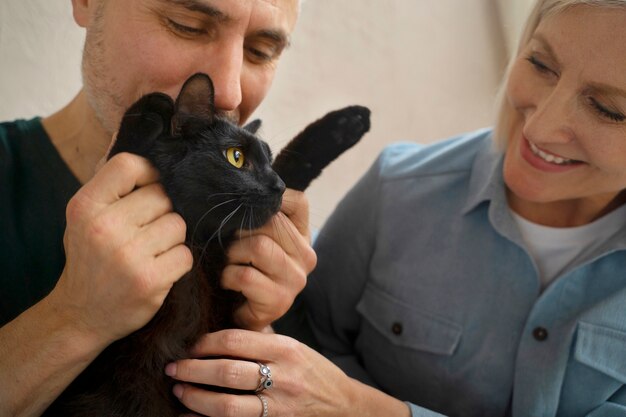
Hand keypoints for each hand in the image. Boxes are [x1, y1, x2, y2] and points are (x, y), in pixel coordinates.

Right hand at [47, 153, 192, 344]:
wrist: (80, 315)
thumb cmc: (90, 258)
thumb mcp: (86, 217)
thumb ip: (110, 185)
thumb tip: (134, 141)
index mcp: (86, 206)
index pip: (130, 165)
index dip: (150, 173)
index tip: (151, 189)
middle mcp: (104, 227)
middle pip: (163, 196)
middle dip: (163, 212)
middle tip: (148, 231)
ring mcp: (128, 255)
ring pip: (179, 224)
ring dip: (173, 238)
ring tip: (152, 251)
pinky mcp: (149, 280)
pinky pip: (185, 254)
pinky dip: (178, 261)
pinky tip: (160, 269)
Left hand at [165, 329, 357, 416]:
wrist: (343, 404)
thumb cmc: (312, 371)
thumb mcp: (294, 346)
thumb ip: (262, 337)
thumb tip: (222, 323)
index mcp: (285, 348)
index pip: (236, 340)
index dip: (206, 342)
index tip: (190, 345)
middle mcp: (283, 376)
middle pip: (228, 372)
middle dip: (193, 369)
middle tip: (172, 368)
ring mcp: (280, 406)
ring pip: (229, 405)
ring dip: (197, 398)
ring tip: (179, 391)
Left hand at [222, 189, 316, 330]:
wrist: (242, 316)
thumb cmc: (246, 269)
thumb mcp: (256, 237)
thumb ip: (259, 215)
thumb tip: (242, 183)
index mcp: (303, 236)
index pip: (298, 202)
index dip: (269, 202)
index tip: (248, 213)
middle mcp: (306, 256)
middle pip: (271, 222)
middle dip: (241, 231)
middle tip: (231, 245)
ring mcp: (296, 280)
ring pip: (258, 247)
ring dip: (233, 254)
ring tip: (230, 263)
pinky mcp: (280, 301)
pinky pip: (246, 276)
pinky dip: (228, 276)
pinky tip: (229, 282)